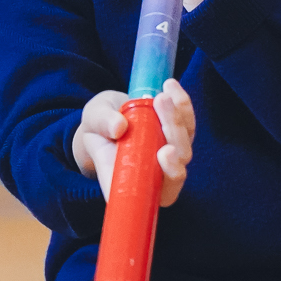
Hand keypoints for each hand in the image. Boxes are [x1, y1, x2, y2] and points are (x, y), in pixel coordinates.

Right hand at [71, 79, 196, 205]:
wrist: (110, 116)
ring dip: (176, 117)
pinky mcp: (180, 138)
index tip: (163, 154)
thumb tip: (119, 126)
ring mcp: (170, 157)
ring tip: (161, 94)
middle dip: (173, 135)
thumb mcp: (92, 120)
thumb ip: (102, 123)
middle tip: (159, 106)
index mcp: (127, 179)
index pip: (148, 194)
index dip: (161, 182)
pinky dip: (182, 104)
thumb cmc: (98, 127)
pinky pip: (188, 124)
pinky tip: (170, 86)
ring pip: (184, 144)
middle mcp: (153, 173)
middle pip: (176, 167)